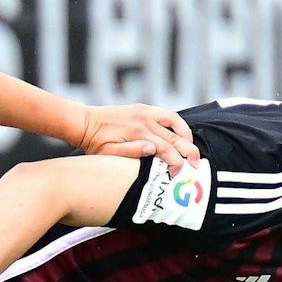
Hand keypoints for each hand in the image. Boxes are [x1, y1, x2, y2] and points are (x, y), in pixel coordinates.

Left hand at [76, 104, 196, 166]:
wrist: (84, 122)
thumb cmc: (95, 142)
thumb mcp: (109, 153)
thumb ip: (132, 152)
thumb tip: (154, 149)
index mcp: (138, 133)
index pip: (166, 149)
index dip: (176, 162)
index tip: (179, 173)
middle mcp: (144, 120)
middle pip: (175, 136)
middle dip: (189, 151)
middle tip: (197, 163)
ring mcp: (144, 112)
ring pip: (174, 121)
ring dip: (186, 134)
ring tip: (191, 147)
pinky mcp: (142, 108)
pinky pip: (166, 113)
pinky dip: (176, 123)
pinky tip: (179, 132)